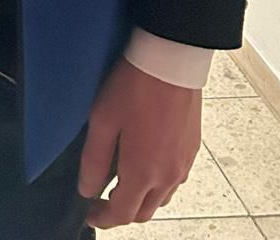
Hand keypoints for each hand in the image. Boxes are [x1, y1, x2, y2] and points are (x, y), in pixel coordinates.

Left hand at [79, 59, 201, 226]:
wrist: (171, 62)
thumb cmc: (135, 87)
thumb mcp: (102, 120)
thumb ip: (94, 160)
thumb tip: (87, 188)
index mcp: (143, 172)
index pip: (122, 214)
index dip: (103, 218)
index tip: (91, 214)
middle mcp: (168, 175)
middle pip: (144, 212)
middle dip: (123, 211)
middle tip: (103, 198)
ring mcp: (184, 164)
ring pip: (162, 198)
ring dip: (142, 198)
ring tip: (124, 180)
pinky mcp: (192, 149)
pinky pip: (175, 178)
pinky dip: (159, 182)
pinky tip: (146, 162)